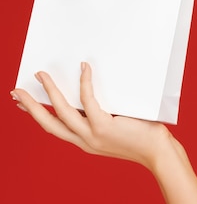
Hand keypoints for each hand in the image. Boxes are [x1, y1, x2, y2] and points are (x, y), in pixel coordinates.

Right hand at [10, 62, 169, 167]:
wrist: (158, 151)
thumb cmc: (143, 135)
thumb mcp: (115, 126)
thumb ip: (103, 113)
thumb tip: (96, 88)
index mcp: (85, 141)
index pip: (54, 128)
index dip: (37, 115)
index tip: (23, 104)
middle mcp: (84, 141)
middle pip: (48, 122)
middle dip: (30, 106)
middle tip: (15, 91)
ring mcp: (92, 135)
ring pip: (62, 111)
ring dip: (49, 92)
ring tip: (40, 75)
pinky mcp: (104, 127)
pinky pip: (88, 101)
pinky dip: (84, 83)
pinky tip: (83, 69)